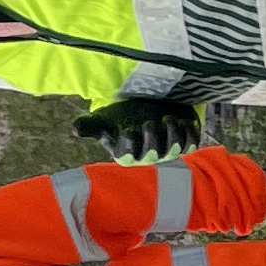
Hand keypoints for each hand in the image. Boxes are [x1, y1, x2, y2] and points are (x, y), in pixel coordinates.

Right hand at [74, 101, 205, 161]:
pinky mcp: (184, 142)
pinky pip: (191, 143)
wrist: (146, 110)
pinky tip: (181, 120)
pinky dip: (188, 131)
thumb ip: (89, 125)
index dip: (130, 144)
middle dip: (152, 138)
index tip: (127, 129)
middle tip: (149, 122)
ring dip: (172, 133)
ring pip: (174, 149)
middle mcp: (148, 156)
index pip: (128, 156)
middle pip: (153, 154)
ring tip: (167, 119)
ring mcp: (168, 151)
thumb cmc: (122, 117)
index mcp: (126, 153)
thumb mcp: (104, 120)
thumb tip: (74, 129)